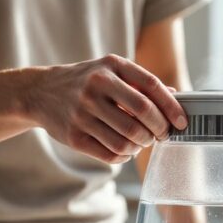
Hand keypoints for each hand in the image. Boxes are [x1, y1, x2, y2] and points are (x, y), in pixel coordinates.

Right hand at [26, 54, 187, 163]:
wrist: (41, 92)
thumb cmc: (85, 81)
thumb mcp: (111, 71)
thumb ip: (141, 83)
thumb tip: (175, 97)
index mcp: (111, 67)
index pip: (151, 87)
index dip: (172, 107)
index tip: (182, 122)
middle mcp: (96, 87)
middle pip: (142, 116)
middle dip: (158, 130)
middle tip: (161, 135)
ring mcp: (83, 112)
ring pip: (127, 140)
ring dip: (141, 145)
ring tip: (141, 142)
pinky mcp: (74, 136)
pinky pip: (111, 154)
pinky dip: (125, 156)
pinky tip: (126, 151)